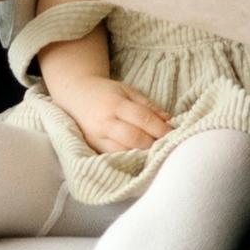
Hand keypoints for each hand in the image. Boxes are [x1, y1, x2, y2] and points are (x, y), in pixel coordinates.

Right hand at [48, 70, 175, 153]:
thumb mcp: (128, 91)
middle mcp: (105, 123)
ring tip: (155, 151)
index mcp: (115, 104)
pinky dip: (129, 158)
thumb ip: (148, 106)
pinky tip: (139, 156)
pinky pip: (115, 157)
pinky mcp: (93, 148)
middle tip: (166, 145)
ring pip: (124, 152)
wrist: (75, 95)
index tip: (174, 134)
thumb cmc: (106, 92)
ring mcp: (97, 138)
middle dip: (153, 144)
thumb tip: (169, 120)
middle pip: (134, 139)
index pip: (143, 119)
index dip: (161, 129)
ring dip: (142, 154)